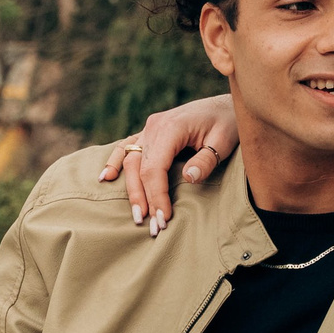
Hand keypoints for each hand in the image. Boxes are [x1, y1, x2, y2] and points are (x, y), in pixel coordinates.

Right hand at [98, 97, 237, 233]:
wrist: (225, 105)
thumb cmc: (227, 123)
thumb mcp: (223, 141)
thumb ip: (206, 160)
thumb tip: (188, 178)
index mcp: (171, 128)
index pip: (155, 168)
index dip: (157, 195)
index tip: (163, 218)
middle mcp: (154, 127)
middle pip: (139, 168)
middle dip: (143, 199)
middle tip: (151, 227)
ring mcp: (149, 129)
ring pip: (130, 160)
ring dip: (131, 189)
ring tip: (136, 215)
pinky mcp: (149, 132)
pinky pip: (126, 147)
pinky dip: (115, 161)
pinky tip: (106, 177)